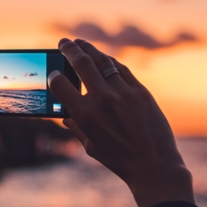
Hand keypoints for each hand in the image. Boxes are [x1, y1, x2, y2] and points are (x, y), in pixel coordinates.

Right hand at [48, 38, 193, 206]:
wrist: (153, 164)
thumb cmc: (118, 159)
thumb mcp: (90, 146)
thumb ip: (77, 128)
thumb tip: (66, 117)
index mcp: (85, 115)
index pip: (61, 85)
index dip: (54, 76)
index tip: (53, 73)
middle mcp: (102, 99)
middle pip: (81, 63)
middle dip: (69, 49)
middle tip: (63, 42)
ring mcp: (123, 92)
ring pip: (103, 61)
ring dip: (89, 49)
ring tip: (81, 43)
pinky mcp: (141, 92)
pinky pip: (122, 70)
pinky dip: (110, 62)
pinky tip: (104, 58)